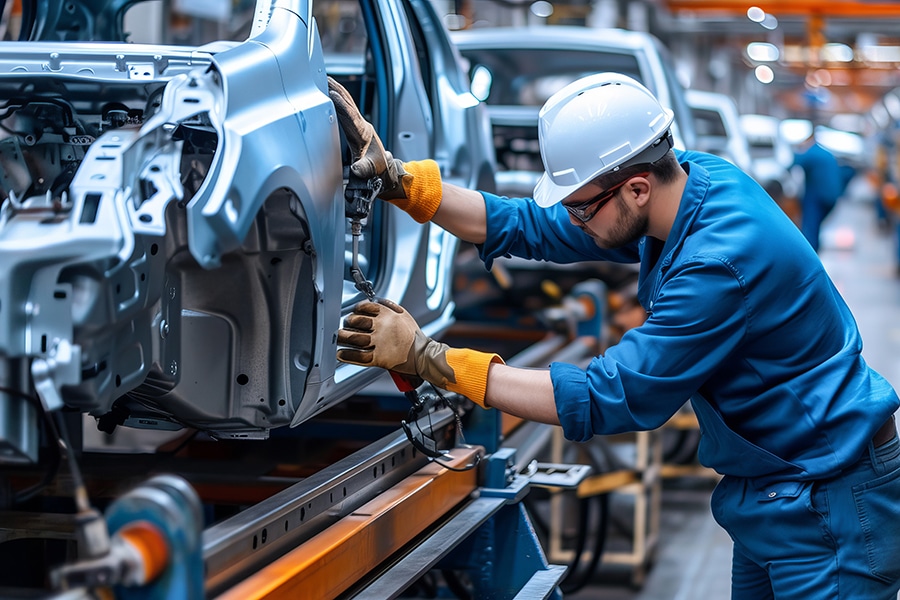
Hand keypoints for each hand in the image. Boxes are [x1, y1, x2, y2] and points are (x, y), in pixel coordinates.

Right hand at [327, 76, 407, 199]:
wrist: (385, 170)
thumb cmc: (379, 169)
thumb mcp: (371, 170)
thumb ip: (363, 169)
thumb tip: (356, 170)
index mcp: (363, 133)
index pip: (351, 115)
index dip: (341, 104)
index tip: (332, 93)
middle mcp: (362, 125)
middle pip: (349, 103)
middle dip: (337, 90)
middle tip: (325, 77)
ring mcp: (358, 124)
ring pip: (348, 103)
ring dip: (337, 91)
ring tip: (325, 80)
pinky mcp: (354, 126)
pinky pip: (345, 109)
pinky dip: (338, 100)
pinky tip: (330, 93)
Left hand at [337, 299, 503, 407]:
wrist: (424, 355)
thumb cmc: (415, 336)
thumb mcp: (405, 314)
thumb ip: (390, 306)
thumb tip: (377, 301)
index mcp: (387, 315)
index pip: (364, 307)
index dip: (356, 310)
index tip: (353, 313)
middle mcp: (381, 327)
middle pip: (355, 322)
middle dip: (347, 323)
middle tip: (345, 326)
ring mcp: (378, 343)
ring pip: (353, 338)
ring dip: (343, 338)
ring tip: (339, 338)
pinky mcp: (378, 358)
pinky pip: (357, 356)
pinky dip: (346, 355)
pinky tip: (341, 354)